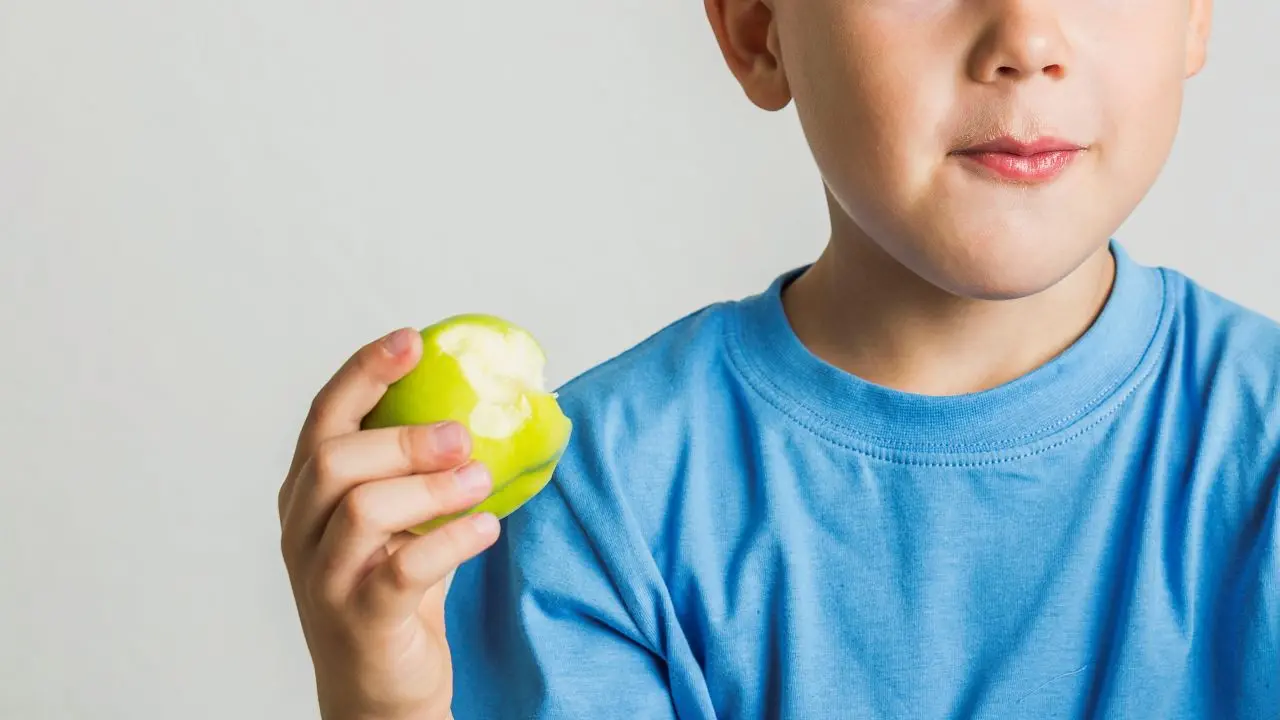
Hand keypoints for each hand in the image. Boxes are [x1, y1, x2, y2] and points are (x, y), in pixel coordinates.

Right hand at [278, 328, 499, 719]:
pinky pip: (402, 568)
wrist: (379, 691)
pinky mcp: (360, 620)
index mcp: (308, 495)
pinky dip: (451, 541)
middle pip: (336, 459)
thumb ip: (420, 471)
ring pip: (363, 509)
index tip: (412, 340)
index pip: (324, 417)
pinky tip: (486, 527)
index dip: (364, 372)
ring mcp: (325, 578)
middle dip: (405, 437)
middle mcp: (303, 531)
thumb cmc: (394, 591)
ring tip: (482, 482)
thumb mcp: (402, 521)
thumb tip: (486, 408)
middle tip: (464, 434)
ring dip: (433, 487)